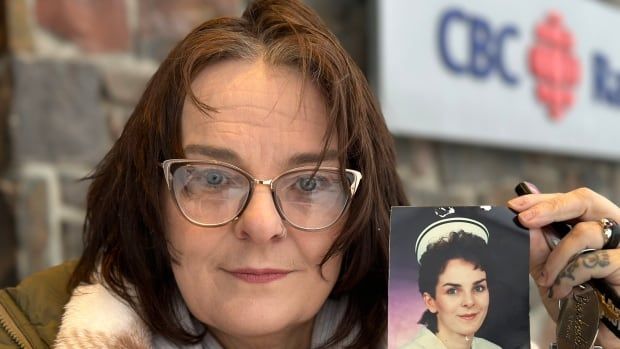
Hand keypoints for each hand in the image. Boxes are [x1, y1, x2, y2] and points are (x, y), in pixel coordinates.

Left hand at [508, 184, 619, 346]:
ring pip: (584, 232)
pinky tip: (563, 290)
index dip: (542, 199)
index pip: (570, 200)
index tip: (515, 206)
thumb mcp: (549, 269)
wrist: (592, 331)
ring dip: (557, 257)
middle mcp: (613, 229)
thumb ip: (537, 245)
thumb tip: (520, 219)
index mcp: (593, 224)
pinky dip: (571, 275)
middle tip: (524, 219)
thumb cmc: (576, 298)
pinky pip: (595, 260)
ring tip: (545, 278)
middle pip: (585, 200)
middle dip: (549, 207)